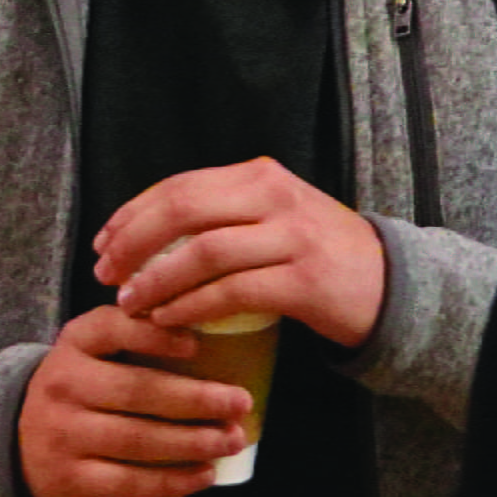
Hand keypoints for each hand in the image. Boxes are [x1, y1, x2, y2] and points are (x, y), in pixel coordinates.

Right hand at [19, 304, 252, 496]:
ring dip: (192, 441)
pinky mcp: (70, 477)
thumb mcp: (98, 354)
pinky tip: (206, 474)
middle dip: (195, 398)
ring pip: (136, 440)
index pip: (111, 329)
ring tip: (232, 439)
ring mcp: (62, 434)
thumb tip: (225, 329)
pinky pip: (128, 482)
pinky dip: (172, 482)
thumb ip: (142, 336)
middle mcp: (62, 385)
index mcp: (76, 344)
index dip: (154, 336)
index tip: (197, 345)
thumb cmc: (87, 390)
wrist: (25, 446)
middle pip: (135, 390)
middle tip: (241, 403)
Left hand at [91, 158, 386, 348]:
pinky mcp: (305, 283)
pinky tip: (169, 319)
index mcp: (263, 177)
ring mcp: (295, 239)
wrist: (392, 285)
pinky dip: (191, 307)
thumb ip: (225, 211)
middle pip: (184, 211)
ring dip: (156, 282)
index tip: (104, 244)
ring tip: (131, 303)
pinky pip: (232, 293)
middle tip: (106, 274)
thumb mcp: (277, 215)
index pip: (181, 186)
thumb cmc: (319, 255)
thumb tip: (144, 233)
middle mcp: (278, 199)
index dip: (132, 215)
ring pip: (204, 253)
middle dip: (134, 244)